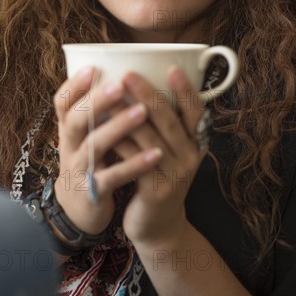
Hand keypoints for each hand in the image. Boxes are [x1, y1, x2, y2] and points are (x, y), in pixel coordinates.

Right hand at [53, 67, 162, 235]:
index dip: (74, 85)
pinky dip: (134, 164)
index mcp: (69, 128)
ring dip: (118, 127)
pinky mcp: (93, 192)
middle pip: (76, 120)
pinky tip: (155, 154)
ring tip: (142, 111)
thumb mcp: (86, 135)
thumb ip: (98, 111)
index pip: (62, 102)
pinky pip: (113, 176)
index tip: (92, 67)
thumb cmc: (91, 161)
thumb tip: (125, 73)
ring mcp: (80, 169)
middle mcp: (70, 146)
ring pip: (95, 145)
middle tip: (120, 84)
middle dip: (98, 101)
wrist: (80, 210)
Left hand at [116, 66, 207, 245]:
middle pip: (168, 119)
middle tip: (127, 74)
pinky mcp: (156, 190)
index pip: (195, 111)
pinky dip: (117, 142)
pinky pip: (134, 160)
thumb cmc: (156, 179)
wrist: (157, 227)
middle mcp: (189, 157)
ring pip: (149, 137)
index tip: (171, 68)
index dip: (186, 90)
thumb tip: (135, 88)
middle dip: (147, 94)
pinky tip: (100, 129)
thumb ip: (160, 127)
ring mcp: (175, 174)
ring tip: (107, 97)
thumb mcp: (167, 153)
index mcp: (193, 143)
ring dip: (126, 115)